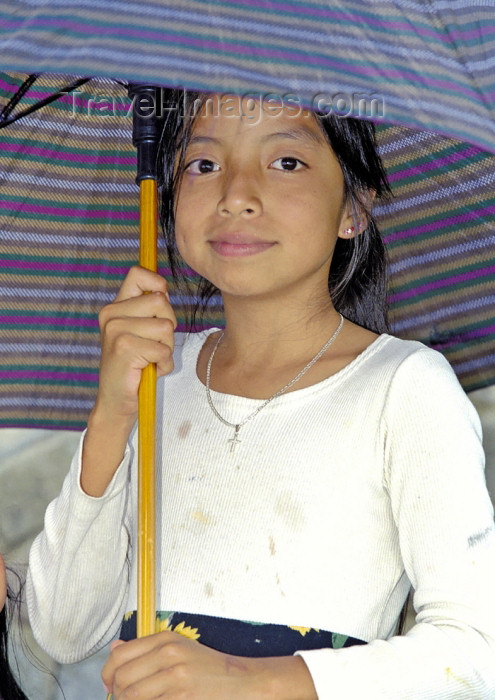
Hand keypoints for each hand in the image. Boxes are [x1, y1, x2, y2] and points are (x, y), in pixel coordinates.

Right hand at [95, 265, 176, 424]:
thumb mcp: (141, 332)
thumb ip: (150, 310)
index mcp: (115, 307)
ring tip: (151, 359)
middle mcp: (111, 314)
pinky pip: (163, 349)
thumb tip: (163, 289)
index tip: (160, 307)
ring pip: (166, 327)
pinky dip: (164, 364)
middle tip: (154, 346)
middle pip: (161, 301)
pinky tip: (149, 370)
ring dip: (167, 348)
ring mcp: (115, 330)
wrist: (116, 402)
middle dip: (169, 326)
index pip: (138, 274)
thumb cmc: (135, 367)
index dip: (157, 285)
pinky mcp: (124, 347)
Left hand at [102, 631, 317, 698]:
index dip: (107, 674)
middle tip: (123, 698)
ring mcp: (175, 677)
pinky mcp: (181, 698)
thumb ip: (145, 648)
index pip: (120, 655)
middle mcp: (168, 654)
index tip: (109, 684)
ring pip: (131, 696)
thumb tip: (115, 648)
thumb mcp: (179, 648)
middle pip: (122, 678)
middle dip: (117, 693)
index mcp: (166, 639)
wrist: (240, 681)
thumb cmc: (209, 668)